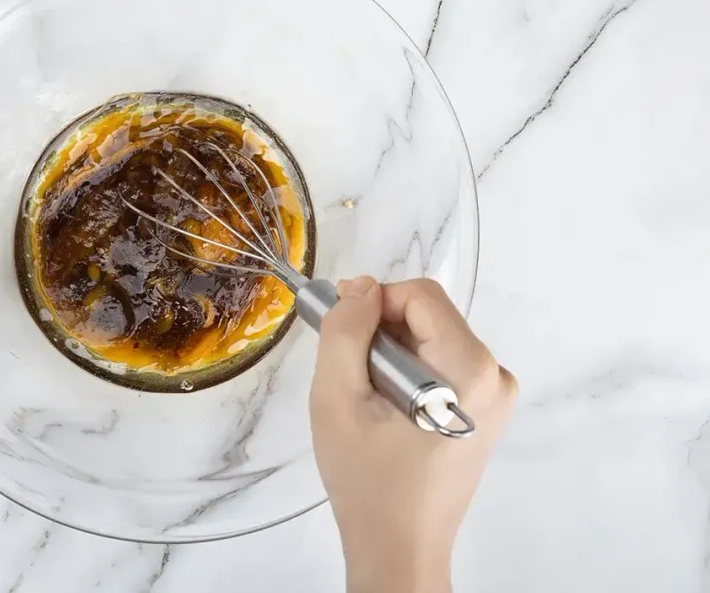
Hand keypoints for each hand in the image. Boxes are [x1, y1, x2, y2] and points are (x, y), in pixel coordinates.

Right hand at [310, 277, 516, 592]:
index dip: (372, 303)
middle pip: (428, 315)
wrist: (399, 546)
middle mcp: (495, 375)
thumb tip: (360, 287)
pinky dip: (406, 374)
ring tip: (368, 403)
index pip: (419, 295)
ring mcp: (494, 395)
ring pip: (431, 338)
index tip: (341, 335)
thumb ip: (345, 331)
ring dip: (390, 355)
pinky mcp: (485, 410)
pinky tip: (386, 413)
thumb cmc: (367, 480)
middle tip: (349, 378)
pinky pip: (441, 364)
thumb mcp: (338, 398)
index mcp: (470, 369)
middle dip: (381, 333)